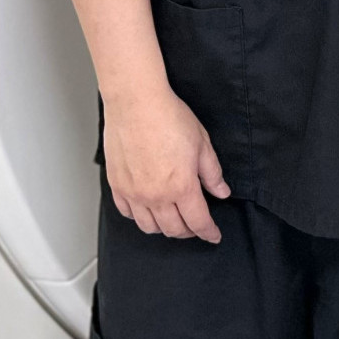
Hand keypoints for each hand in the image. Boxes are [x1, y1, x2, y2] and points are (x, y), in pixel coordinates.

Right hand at [101, 86, 230, 241]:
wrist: (136, 103)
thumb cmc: (168, 117)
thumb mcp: (202, 144)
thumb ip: (212, 173)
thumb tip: (221, 191)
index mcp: (181, 186)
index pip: (198, 222)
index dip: (208, 232)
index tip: (213, 235)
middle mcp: (156, 196)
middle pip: (174, 229)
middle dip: (189, 232)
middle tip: (196, 227)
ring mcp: (134, 193)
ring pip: (149, 226)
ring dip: (164, 228)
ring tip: (173, 220)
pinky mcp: (117, 185)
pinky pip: (127, 213)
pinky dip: (140, 217)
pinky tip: (147, 210)